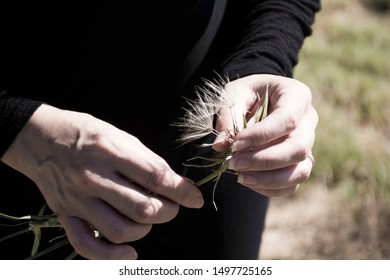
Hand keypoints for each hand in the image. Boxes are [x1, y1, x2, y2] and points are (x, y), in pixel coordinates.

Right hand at [1, 104, 203, 258]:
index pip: (155, 178)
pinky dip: (111, 256)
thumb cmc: (88, 133)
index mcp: (111, 151)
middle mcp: (93, 177)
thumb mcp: (121, 136)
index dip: (182, 192)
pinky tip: (130, 252)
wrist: (40, 137)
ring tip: (149, 218)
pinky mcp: (65, 215)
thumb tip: (178, 184)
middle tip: (172, 206)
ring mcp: (77, 199)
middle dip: (169, 211)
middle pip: (143, 208)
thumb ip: (149, 161)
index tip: (195, 199)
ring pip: (120, 230)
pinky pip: (86, 245)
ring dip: (146, 229)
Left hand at [213, 74, 317, 196]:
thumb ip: (228, 117)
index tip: (236, 145)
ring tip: (240, 177)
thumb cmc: (246, 93)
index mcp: (296, 95)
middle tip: (234, 164)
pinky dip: (271, 188)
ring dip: (269, 179)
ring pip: (301, 170)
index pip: (287, 119)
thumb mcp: (233, 95)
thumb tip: (220, 146)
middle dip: (265, 161)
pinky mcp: (300, 162)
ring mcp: (308, 144)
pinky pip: (293, 183)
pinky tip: (249, 181)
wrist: (257, 98)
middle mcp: (309, 121)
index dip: (262, 135)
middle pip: (298, 148)